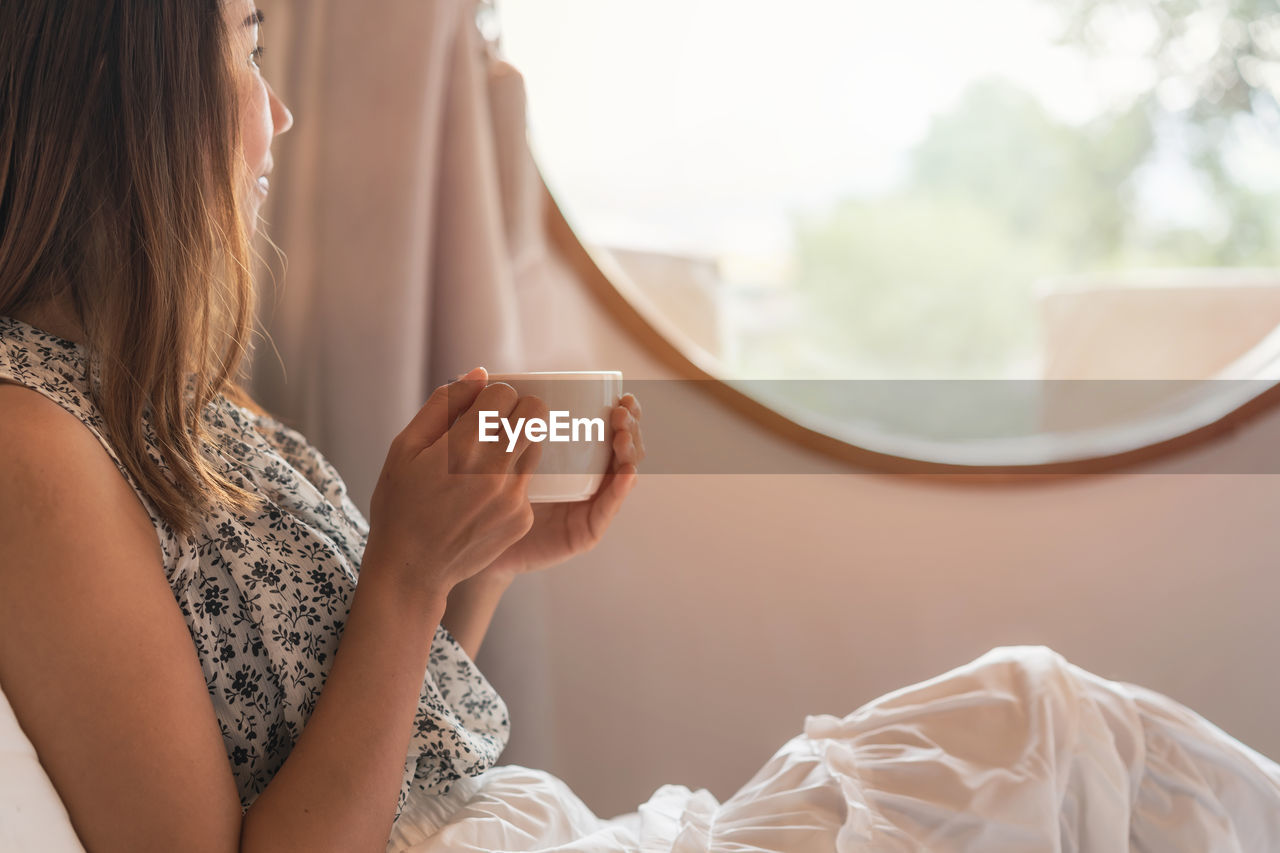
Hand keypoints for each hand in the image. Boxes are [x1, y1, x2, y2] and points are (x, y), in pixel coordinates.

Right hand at [362, 367, 546, 608]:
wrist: (411, 568)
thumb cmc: (401, 503)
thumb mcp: (405, 448)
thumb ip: (443, 406)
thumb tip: (479, 374)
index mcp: (462, 446)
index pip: (505, 393)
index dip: (492, 395)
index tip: (479, 408)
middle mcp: (494, 470)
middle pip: (535, 413)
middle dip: (518, 411)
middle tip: (497, 424)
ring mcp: (513, 497)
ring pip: (537, 447)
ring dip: (519, 445)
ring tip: (488, 462)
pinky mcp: (522, 519)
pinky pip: (528, 484)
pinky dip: (512, 483)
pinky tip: (483, 500)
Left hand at [480, 393, 644, 579]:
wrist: (473, 543)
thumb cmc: (479, 491)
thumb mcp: (488, 445)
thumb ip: (487, 412)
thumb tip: (479, 369)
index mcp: (574, 455)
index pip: (609, 428)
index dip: (623, 411)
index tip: (620, 395)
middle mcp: (588, 478)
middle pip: (623, 448)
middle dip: (631, 426)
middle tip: (621, 412)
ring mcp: (589, 505)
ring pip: (623, 475)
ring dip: (630, 452)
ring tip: (622, 436)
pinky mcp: (584, 531)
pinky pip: (606, 510)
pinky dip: (620, 491)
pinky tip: (626, 473)